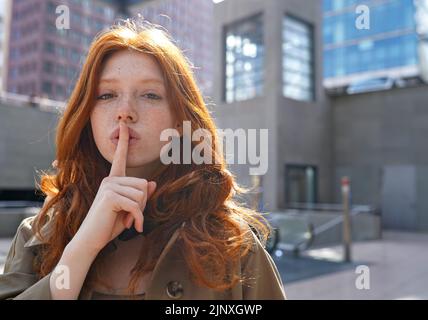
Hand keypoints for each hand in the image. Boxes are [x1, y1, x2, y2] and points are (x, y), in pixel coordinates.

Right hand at [71, 122, 156, 253]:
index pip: (120, 158)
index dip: (123, 141)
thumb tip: (152, 183)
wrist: (91, 241)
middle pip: (143, 185)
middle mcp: (110, 180)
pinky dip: (138, 218)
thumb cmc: (108, 225)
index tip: (123, 125)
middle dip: (142, 204)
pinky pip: (136, 205)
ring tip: (127, 220)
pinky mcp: (110, 196)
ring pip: (141, 194)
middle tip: (131, 216)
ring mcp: (109, 186)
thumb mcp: (128, 209)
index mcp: (113, 180)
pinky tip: (132, 227)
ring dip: (139, 212)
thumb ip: (140, 196)